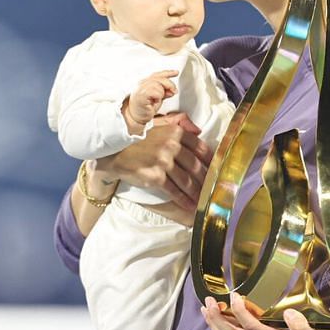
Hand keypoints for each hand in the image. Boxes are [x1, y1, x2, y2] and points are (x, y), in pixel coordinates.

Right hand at [92, 112, 211, 222]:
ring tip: (204, 200)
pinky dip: (184, 199)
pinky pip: (174, 190)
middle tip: (213, 190)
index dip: (211, 162)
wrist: (113, 150)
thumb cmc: (137, 137)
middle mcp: (172, 146)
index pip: (201, 148)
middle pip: (196, 167)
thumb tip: (198, 130)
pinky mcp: (155, 177)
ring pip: (187, 180)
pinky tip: (190, 205)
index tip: (217, 170)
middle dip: (206, 181)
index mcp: (176, 132)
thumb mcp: (158, 124)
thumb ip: (179, 124)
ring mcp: (164, 162)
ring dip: (197, 192)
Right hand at [124, 70, 178, 133]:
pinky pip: (154, 91)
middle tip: (173, 92)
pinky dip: (158, 97)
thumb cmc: (144, 108)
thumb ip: (164, 92)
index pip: (158, 74)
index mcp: (146, 82)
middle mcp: (142, 83)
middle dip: (170, 85)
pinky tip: (154, 101)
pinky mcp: (141, 94)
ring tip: (156, 100)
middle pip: (160, 78)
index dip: (168, 72)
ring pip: (158, 85)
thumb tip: (172, 90)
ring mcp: (140, 88)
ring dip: (161, 93)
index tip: (176, 72)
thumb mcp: (158, 98)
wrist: (134, 116)